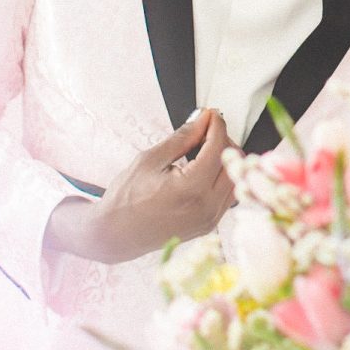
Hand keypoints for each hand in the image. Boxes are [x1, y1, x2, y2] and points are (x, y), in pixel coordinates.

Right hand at [43, 110, 236, 263]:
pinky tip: (203, 169)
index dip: (216, 125)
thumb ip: (182, 137)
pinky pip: (227, 195)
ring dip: (224, 159)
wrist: (115, 235)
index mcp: (192, 188)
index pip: (218, 146)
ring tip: (203, 148)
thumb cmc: (126, 198)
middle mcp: (207, 206)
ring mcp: (210, 219)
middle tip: (204, 129)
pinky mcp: (208, 225)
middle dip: (223, 140)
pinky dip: (220, 177)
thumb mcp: (150, 159)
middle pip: (233, 161)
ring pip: (234, 179)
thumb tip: (202, 118)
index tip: (209, 113)